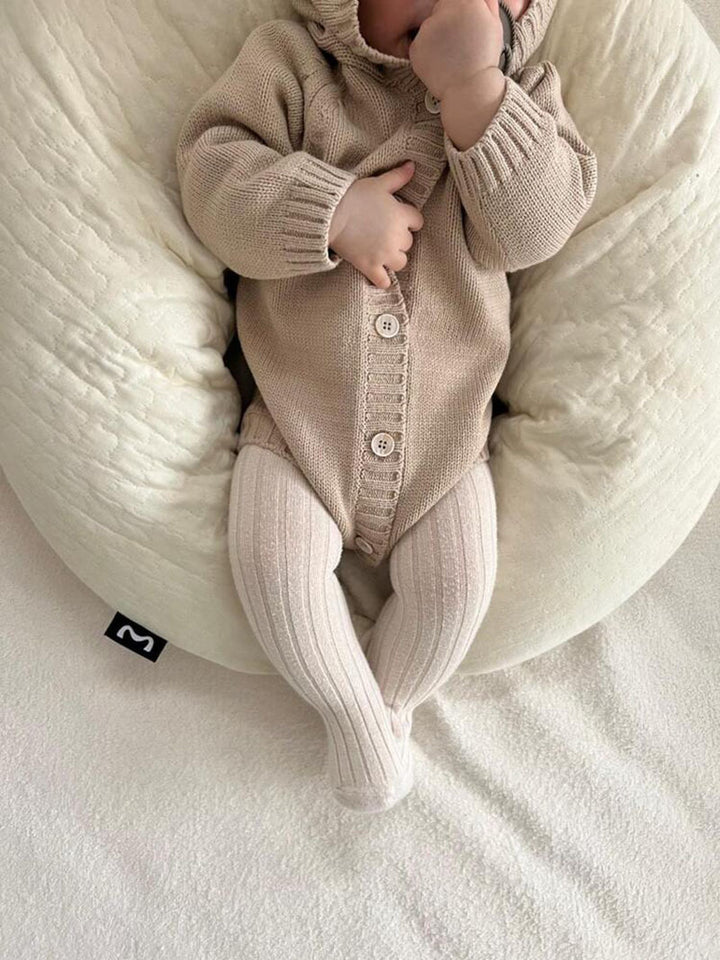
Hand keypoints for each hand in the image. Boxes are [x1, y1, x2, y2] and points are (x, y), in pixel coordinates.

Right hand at [328, 161, 423, 288]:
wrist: (330, 213)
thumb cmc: (354, 195)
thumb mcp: (378, 183)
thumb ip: (397, 176)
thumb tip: (413, 165)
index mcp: (401, 216)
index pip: (417, 221)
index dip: (408, 220)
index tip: (397, 219)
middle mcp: (396, 237)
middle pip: (408, 243)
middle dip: (399, 239)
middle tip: (384, 233)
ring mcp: (384, 254)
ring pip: (401, 262)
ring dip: (394, 258)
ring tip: (383, 252)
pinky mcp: (370, 266)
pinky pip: (384, 281)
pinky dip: (382, 280)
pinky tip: (378, 274)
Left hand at [408, 0, 503, 100]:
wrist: (469, 88)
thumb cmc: (485, 59)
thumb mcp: (495, 25)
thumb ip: (487, 3)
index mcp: (467, 2)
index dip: (460, 12)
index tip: (463, 25)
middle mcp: (444, 11)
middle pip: (440, 8)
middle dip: (447, 22)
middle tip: (458, 43)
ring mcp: (427, 29)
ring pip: (430, 27)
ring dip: (437, 37)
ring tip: (451, 56)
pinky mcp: (416, 46)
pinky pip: (420, 44)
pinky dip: (427, 53)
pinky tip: (441, 64)